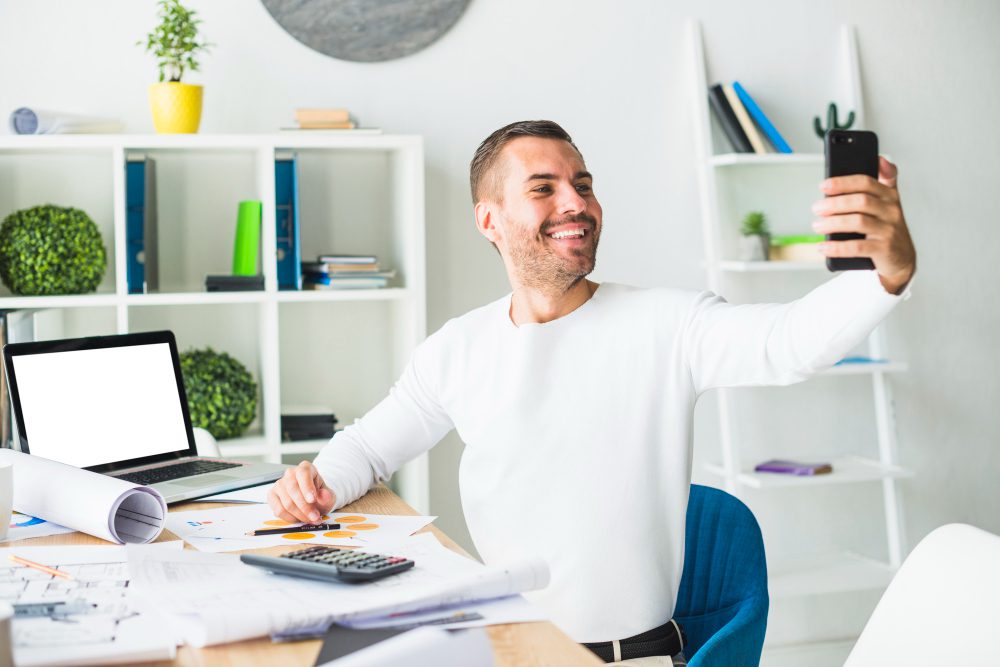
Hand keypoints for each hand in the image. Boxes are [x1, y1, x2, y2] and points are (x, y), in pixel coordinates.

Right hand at [268, 461, 335, 522]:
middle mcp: (290, 474)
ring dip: (299, 515)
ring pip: (286, 502)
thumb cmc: (319, 496)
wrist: (313, 501)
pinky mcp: (272, 496)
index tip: (312, 500)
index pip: (303, 473)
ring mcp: (279, 484)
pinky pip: (278, 510)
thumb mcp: (328, 496)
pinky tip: (299, 519)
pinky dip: (290, 518)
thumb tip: (325, 496)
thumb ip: (327, 496)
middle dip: (305, 507)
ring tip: (310, 520)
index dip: (307, 487)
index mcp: (306, 468)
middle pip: (293, 490)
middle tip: (315, 517)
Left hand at [811, 156, 915, 293]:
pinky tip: (823, 246)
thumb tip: (880, 159)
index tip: (824, 185)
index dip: (843, 182)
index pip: (866, 182)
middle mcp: (892, 211)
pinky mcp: (884, 249)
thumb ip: (885, 181)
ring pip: (858, 222)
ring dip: (833, 223)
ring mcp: (889, 230)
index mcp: (889, 196)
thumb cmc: (887, 227)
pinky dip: (837, 247)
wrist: (902, 258)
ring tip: (817, 225)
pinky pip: (857, 247)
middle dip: (835, 203)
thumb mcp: (888, 202)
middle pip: (861, 201)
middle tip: (816, 208)